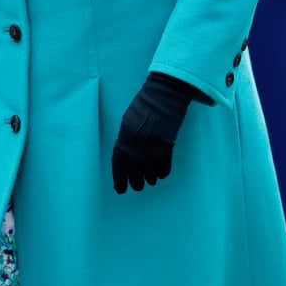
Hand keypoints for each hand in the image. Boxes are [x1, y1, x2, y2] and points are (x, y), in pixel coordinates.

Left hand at [112, 73, 194, 193]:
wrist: (163, 96)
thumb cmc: (145, 105)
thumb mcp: (128, 121)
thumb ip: (127, 138)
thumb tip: (128, 154)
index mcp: (123, 138)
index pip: (118, 165)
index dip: (119, 179)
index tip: (120, 189)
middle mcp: (136, 147)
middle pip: (134, 174)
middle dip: (136, 183)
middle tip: (138, 186)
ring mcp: (151, 149)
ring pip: (149, 174)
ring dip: (150, 179)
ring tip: (150, 180)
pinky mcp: (166, 149)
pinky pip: (164, 169)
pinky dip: (162, 173)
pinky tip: (161, 173)